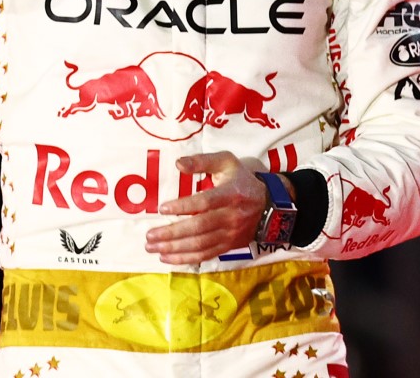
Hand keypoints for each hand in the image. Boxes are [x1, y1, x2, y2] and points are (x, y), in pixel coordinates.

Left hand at [145, 152, 269, 264]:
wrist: (269, 206)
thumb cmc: (241, 180)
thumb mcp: (226, 162)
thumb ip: (202, 161)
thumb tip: (178, 164)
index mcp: (230, 194)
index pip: (205, 202)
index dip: (184, 206)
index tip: (162, 208)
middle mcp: (231, 216)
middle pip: (199, 228)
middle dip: (172, 234)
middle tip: (150, 236)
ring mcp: (230, 234)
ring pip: (200, 245)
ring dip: (174, 249)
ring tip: (152, 248)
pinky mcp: (228, 246)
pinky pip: (205, 255)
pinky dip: (185, 259)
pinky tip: (167, 258)